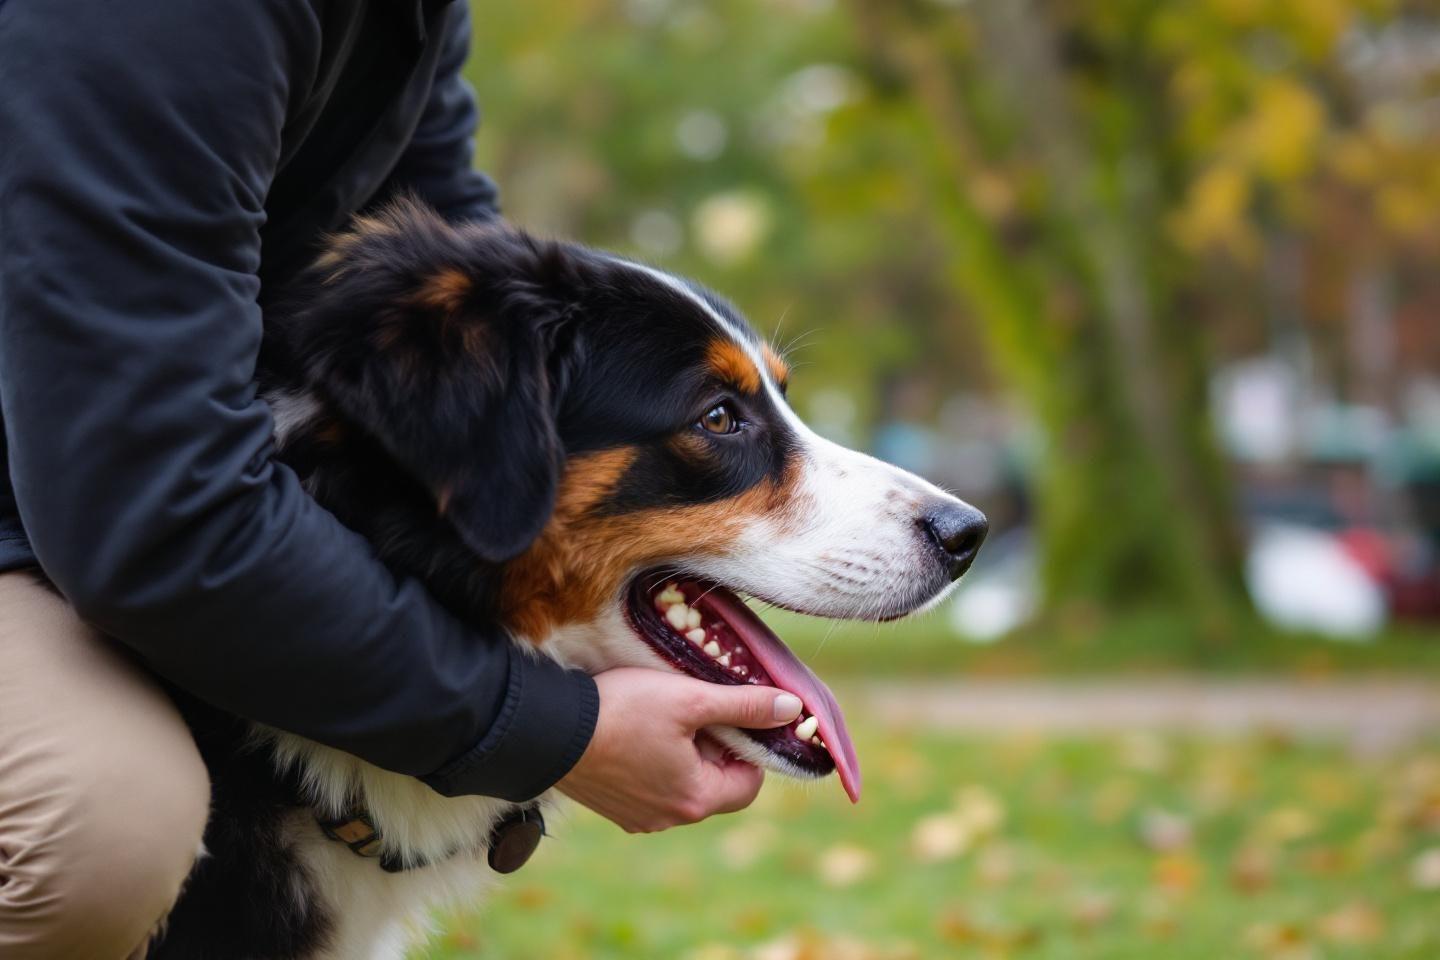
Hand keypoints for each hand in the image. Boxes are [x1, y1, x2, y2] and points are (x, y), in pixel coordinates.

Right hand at [556, 667, 802, 832]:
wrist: (544, 730)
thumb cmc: (622, 711)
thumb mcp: (690, 698)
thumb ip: (745, 704)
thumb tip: (795, 708)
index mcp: (695, 799)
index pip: (749, 782)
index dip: (748, 744)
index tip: (730, 712)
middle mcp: (669, 818)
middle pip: (716, 784)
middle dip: (713, 745)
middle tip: (694, 708)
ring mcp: (637, 817)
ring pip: (682, 783)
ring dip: (683, 751)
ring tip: (662, 715)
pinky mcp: (612, 807)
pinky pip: (650, 787)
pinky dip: (653, 761)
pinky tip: (634, 730)